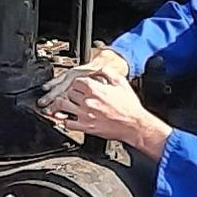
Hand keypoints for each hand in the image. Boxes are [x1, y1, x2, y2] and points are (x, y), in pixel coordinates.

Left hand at [52, 61, 167, 156]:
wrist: (134, 125)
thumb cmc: (129, 106)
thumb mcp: (121, 82)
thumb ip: (107, 72)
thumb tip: (98, 69)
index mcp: (95, 89)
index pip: (76, 81)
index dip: (78, 82)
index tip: (80, 85)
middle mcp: (88, 101)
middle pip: (68, 92)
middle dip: (71, 93)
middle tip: (74, 95)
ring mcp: (85, 114)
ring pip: (62, 106)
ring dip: (62, 105)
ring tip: (64, 105)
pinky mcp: (86, 127)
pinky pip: (67, 123)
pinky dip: (65, 120)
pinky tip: (68, 118)